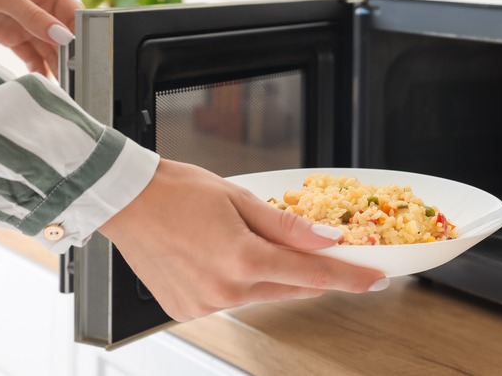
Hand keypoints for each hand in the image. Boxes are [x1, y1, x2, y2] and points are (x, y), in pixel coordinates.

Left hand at [0, 0, 82, 74]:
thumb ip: (34, 17)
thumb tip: (64, 38)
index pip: (74, 16)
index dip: (81, 37)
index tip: (84, 58)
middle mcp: (43, 7)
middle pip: (64, 37)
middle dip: (70, 57)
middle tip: (76, 79)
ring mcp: (27, 23)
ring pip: (49, 49)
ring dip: (56, 67)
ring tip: (64, 87)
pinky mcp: (12, 36)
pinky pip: (31, 56)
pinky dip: (37, 69)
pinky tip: (44, 82)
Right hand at [98, 159, 388, 321]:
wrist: (127, 200)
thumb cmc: (177, 191)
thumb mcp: (239, 198)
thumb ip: (287, 226)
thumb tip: (327, 241)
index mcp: (241, 259)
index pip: (312, 273)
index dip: (349, 277)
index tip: (374, 279)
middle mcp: (224, 289)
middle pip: (289, 286)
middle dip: (309, 271)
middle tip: (322, 252)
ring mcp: (205, 304)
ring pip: (262, 294)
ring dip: (271, 274)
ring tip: (249, 241)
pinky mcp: (188, 310)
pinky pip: (233, 300)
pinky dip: (242, 282)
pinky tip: (227, 257)